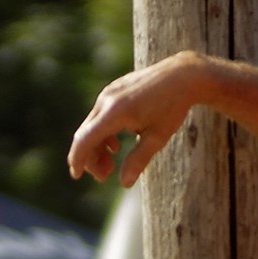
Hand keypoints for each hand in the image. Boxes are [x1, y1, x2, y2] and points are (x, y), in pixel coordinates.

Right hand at [67, 52, 206, 186]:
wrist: (181, 75)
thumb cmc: (172, 108)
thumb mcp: (158, 137)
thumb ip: (138, 159)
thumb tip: (124, 183)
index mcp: (115, 112)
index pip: (86, 139)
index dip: (78, 158)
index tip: (76, 175)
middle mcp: (106, 100)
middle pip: (86, 134)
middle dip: (91, 158)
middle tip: (104, 177)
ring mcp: (108, 93)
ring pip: (93, 125)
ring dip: (98, 147)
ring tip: (110, 166)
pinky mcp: (113, 90)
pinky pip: (100, 115)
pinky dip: (103, 133)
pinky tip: (114, 146)